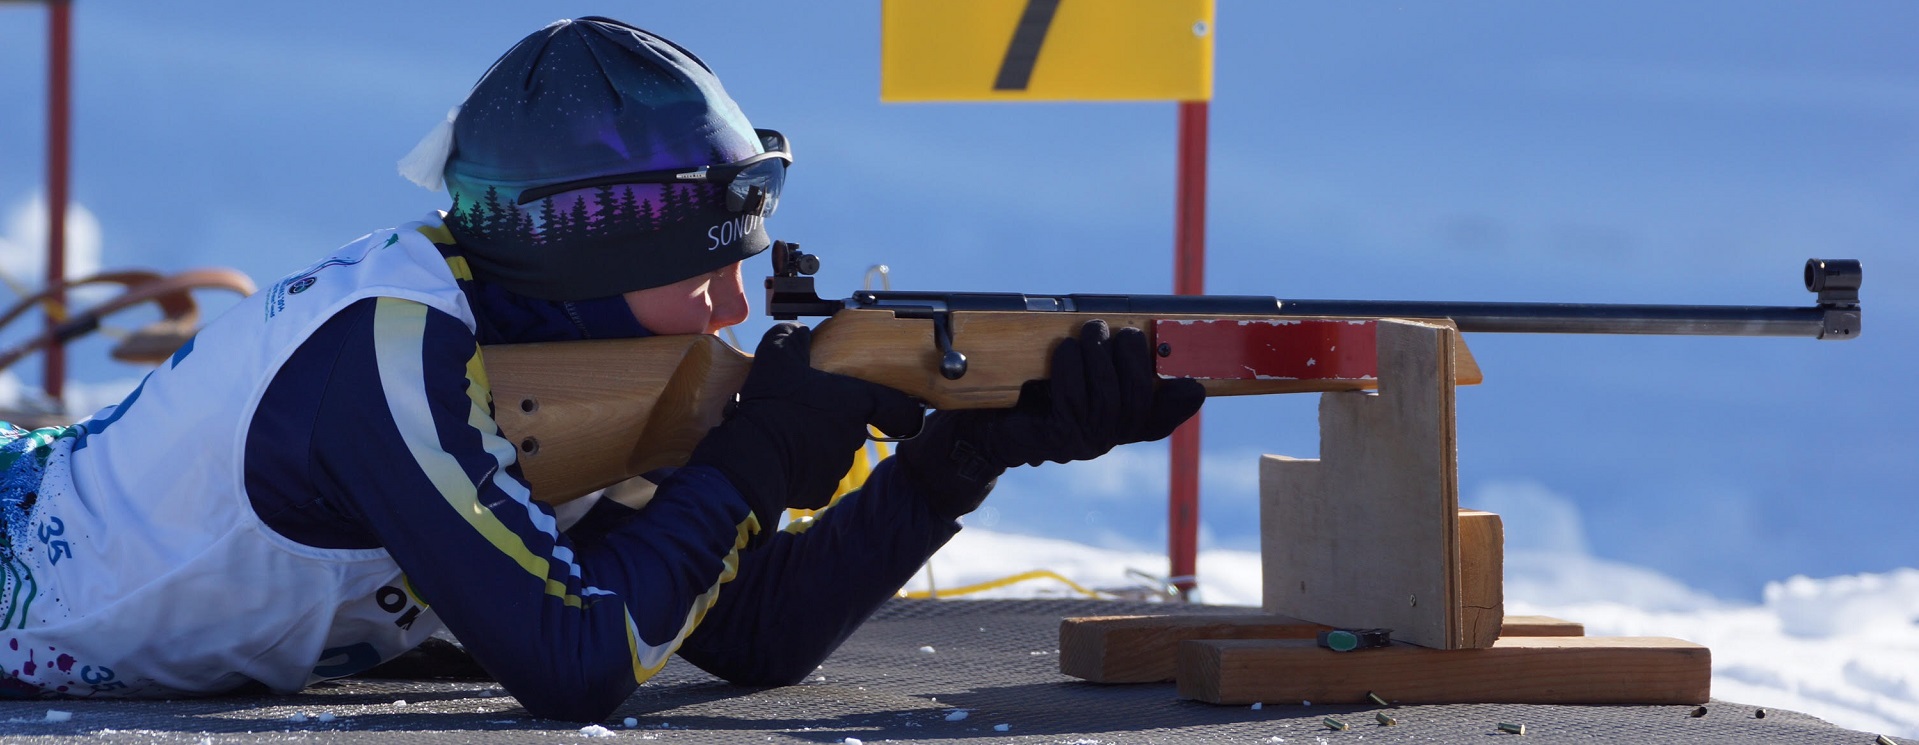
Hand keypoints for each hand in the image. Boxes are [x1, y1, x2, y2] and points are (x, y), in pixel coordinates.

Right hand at [689, 323, 921, 537]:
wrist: (751, 458)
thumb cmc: (771, 405)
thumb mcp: (776, 355)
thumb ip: (792, 336)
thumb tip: (798, 332)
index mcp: (855, 403)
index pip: (900, 409)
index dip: (902, 408)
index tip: (898, 409)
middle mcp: (854, 437)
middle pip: (854, 427)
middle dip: (833, 420)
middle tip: (804, 412)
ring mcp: (839, 467)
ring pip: (832, 452)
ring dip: (816, 444)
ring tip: (786, 435)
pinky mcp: (820, 490)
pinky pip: (816, 477)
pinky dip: (802, 469)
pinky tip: (781, 457)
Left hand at [897, 320, 1205, 518]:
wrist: (974, 418)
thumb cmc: (1023, 384)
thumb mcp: (1066, 363)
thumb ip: (1101, 353)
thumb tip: (1133, 330)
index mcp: (1113, 421)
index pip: (1158, 418)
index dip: (1179, 405)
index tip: (1191, 382)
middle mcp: (1104, 438)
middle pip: (1140, 402)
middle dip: (1134, 358)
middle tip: (1117, 329)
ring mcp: (1081, 444)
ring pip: (1110, 401)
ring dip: (1101, 357)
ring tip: (1090, 330)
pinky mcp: (1055, 442)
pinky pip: (1076, 404)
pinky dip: (1073, 370)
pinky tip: (1065, 351)